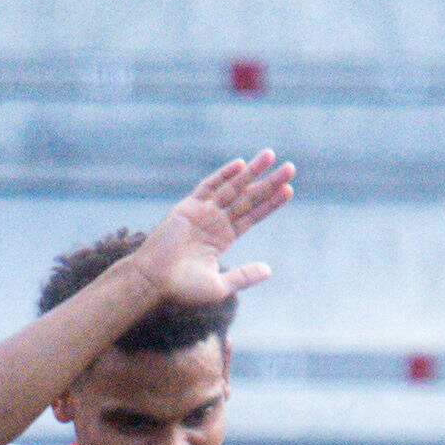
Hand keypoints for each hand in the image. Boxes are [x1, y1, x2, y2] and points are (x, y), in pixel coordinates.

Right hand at [134, 152, 296, 306]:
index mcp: (223, 237)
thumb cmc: (183, 288)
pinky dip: (223, 175)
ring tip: (270, 156)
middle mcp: (215, 221)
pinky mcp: (188, 207)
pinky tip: (240, 164)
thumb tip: (269, 270)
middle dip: (269, 183)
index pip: (253, 215)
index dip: (271, 203)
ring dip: (252, 172)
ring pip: (233, 188)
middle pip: (248, 198)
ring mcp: (202, 212)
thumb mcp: (221, 286)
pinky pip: (208, 187)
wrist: (154, 282)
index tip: (289, 190)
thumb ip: (244, 275)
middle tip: (290, 168)